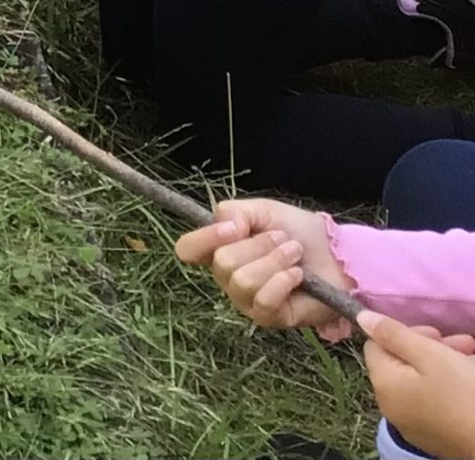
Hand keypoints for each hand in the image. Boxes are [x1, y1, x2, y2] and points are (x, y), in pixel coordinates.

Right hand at [173, 201, 354, 336]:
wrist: (339, 252)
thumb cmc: (299, 231)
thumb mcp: (263, 211)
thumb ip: (234, 211)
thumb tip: (225, 228)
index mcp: (219, 249)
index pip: (187, 249)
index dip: (205, 237)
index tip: (236, 227)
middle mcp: (227, 277)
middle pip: (222, 262)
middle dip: (259, 246)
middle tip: (283, 240)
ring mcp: (246, 300)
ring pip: (243, 280)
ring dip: (275, 261)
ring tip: (295, 255)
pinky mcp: (269, 317)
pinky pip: (264, 299)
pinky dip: (283, 281)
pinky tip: (299, 276)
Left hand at [361, 311, 474, 459]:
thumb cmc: (463, 393)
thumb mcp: (430, 355)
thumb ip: (394, 334)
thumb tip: (361, 318)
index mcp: (383, 384)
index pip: (376, 345)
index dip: (404, 334)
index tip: (436, 334)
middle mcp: (389, 405)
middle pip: (400, 364)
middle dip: (430, 348)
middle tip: (463, 345)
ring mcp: (409, 422)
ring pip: (418, 381)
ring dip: (442, 364)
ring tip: (470, 358)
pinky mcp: (430, 433)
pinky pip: (429, 401)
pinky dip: (444, 387)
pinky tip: (466, 381)